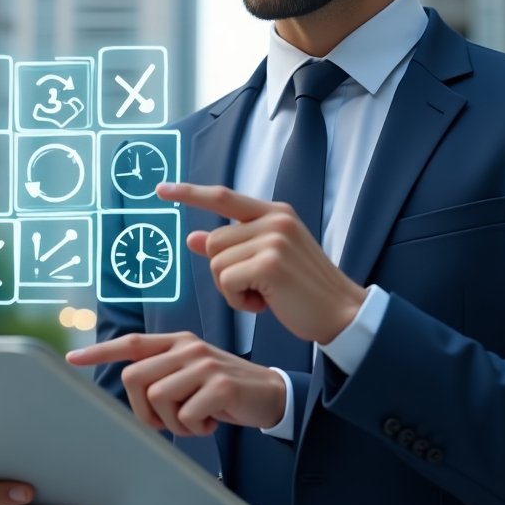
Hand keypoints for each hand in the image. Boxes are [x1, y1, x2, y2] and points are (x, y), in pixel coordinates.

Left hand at [67, 331, 286, 434]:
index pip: (132, 343)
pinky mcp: (220, 385)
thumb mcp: (193, 373)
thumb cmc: (225, 389)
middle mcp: (188, 348)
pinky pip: (185, 416)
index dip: (101, 352)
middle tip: (165, 422)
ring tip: (194, 421)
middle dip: (142, 410)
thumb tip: (132, 390)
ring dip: (172, 423)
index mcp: (178, 342)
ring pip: (157, 399)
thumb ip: (165, 373)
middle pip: (135, 378)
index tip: (74, 360)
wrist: (271, 394)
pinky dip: (194, 429)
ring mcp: (204, 364)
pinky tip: (210, 423)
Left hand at [157, 181, 366, 343]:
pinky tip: (264, 305)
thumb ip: (233, 246)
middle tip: (256, 288)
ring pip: (216, 263)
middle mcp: (275, 219)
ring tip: (264, 296)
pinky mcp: (270, 262)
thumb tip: (193, 237)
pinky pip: (226, 281)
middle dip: (223, 273)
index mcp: (276, 213)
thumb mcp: (267, 261)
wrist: (341, 314)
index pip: (224, 197)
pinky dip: (238, 301)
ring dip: (231, 289)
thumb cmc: (304, 291)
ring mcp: (273, 239)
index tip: (162, 189)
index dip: (190, 193)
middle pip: (213, 242)